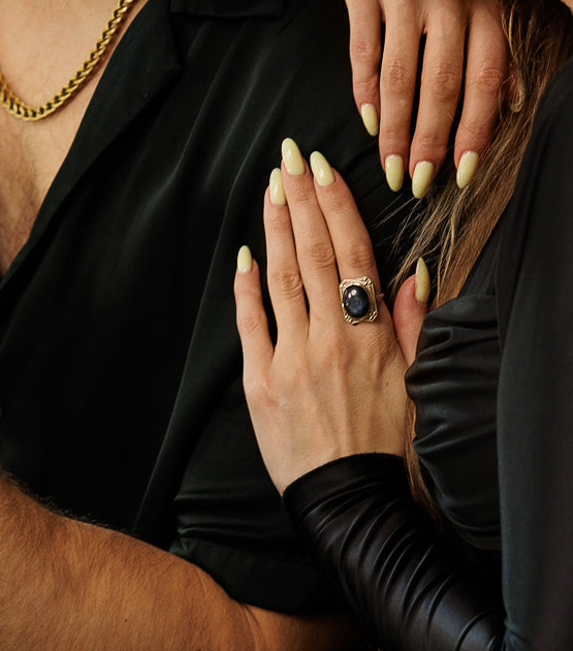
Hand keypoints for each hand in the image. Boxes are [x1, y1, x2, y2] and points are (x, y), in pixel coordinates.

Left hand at [234, 140, 407, 492]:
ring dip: (274, 227)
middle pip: (312, 254)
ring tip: (271, 186)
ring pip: (280, 278)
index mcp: (371, 336)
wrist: (352, 504)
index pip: (351, 254)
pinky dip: (245, 286)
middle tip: (288, 156)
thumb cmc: (389, 444)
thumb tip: (414, 272)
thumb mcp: (417, 383)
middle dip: (301, 199)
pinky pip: (250, 323)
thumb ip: (413, 324)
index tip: (322, 168)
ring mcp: (290, 358)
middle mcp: (329, 339)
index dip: (335, 206)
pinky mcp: (259, 382)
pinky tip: (243, 254)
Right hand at [340, 0, 508, 194]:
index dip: (475, 131)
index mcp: (486, 2)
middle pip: (441, 85)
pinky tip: (366, 118)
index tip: (462, 173)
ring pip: (400, 74)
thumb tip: (515, 102)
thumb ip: (498, 43)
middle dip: (428, 140)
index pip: (484, 79)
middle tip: (416, 183)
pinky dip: (363, 87)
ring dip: (394, 125)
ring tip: (389, 163)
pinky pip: (363, 46)